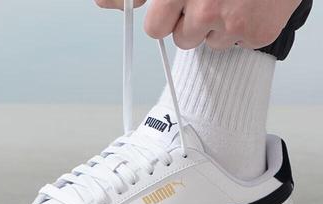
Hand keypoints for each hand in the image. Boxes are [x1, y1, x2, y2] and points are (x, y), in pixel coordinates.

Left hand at [95, 0, 301, 49]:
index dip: (164, 18)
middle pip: (179, 40)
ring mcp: (232, 21)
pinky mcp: (257, 33)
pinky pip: (235, 45)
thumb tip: (103, 2)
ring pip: (206, 44)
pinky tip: (249, 5)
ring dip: (214, 26)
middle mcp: (205, 5)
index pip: (155, 28)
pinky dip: (240, 29)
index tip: (173, 11)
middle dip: (188, 23)